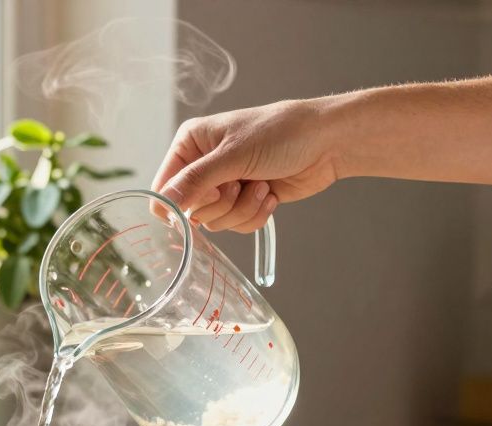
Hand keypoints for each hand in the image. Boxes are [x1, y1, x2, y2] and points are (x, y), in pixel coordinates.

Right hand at [152, 98, 344, 232]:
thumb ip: (195, 181)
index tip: (206, 196)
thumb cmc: (281, 133)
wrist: (327, 143)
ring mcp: (224, 185)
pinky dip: (255, 214)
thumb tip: (163, 203)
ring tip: (261, 185)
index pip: (163, 187)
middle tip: (239, 183)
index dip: (180, 202)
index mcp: (190, 144)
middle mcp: (203, 166)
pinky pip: (236, 225)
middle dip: (221, 203)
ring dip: (241, 209)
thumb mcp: (233, 155)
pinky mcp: (244, 201)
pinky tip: (269, 193)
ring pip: (215, 222)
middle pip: (190, 210)